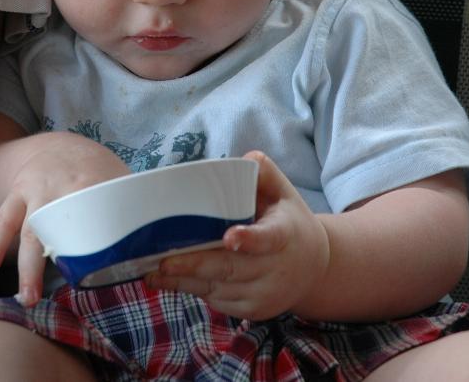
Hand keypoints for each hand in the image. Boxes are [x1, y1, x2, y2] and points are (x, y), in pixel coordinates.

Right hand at [0, 132, 129, 305]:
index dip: (102, 239)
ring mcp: (37, 190)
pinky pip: (4, 219)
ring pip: (30, 229)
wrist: (61, 144)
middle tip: (71, 291)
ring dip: (26, 265)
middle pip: (62, 227)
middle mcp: (63, 186)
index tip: (107, 269)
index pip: (99, 215)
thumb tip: (151, 243)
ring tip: (26, 296)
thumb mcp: (119, 179)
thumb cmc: (97, 170)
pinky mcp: (19, 192)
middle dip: (61, 260)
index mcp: (94, 183)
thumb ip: (130, 206)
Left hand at [144, 151, 328, 319]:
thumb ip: (265, 172)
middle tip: (163, 261)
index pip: (269, 237)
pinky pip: (218, 300)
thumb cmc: (289, 222)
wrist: (314, 269)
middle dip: (195, 265)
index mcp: (285, 234)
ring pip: (219, 288)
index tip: (229, 237)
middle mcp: (276, 268)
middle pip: (232, 268)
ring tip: (154, 273)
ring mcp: (264, 293)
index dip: (249, 239)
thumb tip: (245, 159)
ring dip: (185, 282)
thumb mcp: (285, 193)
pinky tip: (170, 281)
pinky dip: (193, 289)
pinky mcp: (252, 310)